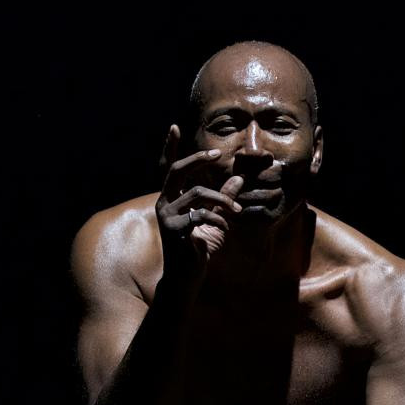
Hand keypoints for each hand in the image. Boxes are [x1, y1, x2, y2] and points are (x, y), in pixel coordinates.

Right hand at [156, 127, 243, 274]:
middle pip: (177, 171)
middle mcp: (165, 204)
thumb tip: (239, 178)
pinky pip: (200, 215)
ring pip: (196, 193)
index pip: (169, 169)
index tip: (174, 128)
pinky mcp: (173, 229)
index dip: (170, 148)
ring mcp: (166, 216)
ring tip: (235, 212)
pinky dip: (217, 219)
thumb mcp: (216, 220)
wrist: (187, 277)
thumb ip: (225, 199)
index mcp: (172, 199)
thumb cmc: (199, 248)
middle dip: (198, 159)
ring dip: (220, 200)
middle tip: (217, 154)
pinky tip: (225, 227)